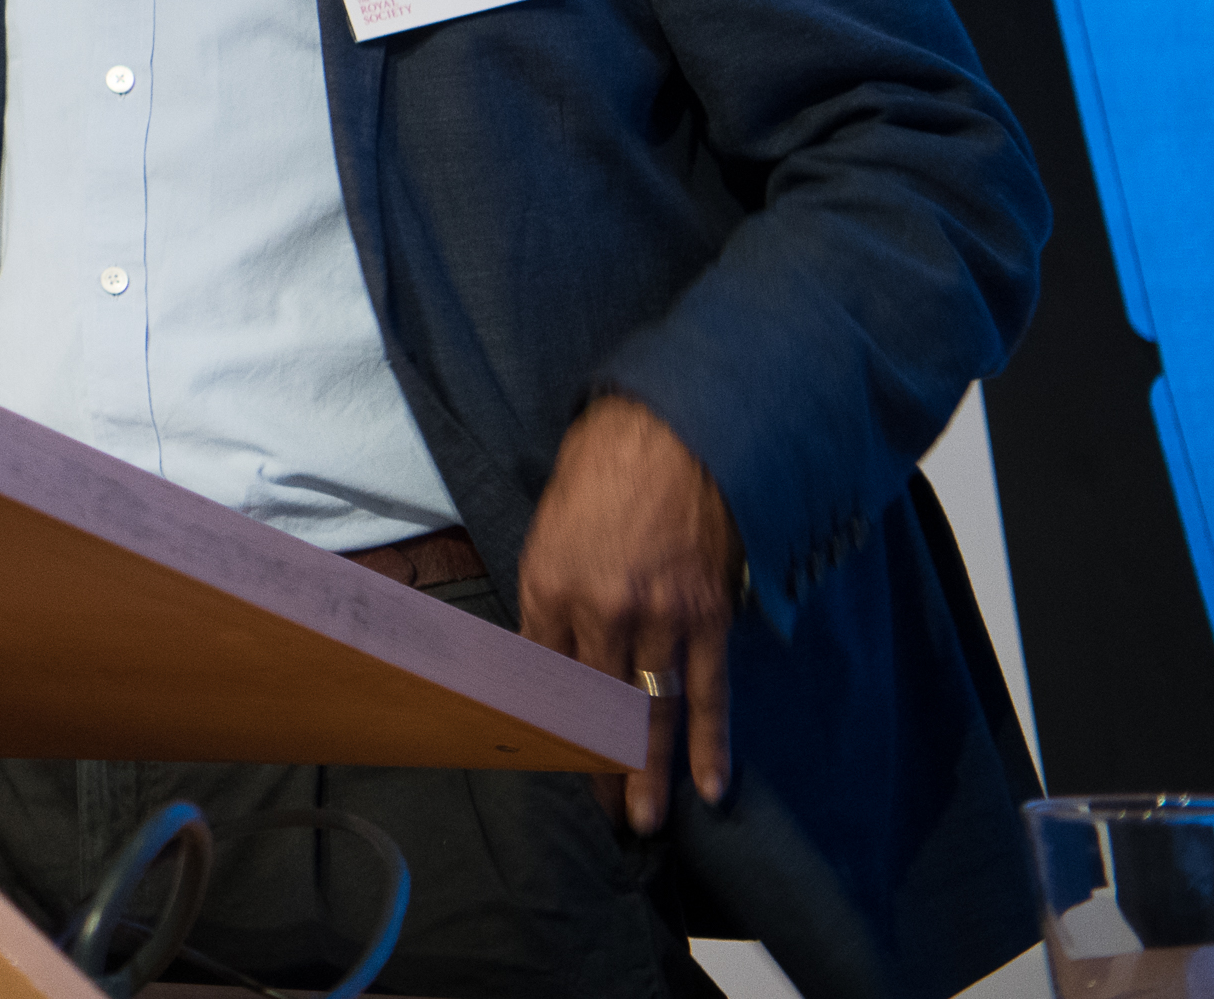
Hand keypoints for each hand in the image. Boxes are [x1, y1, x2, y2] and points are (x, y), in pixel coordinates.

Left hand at [514, 393, 739, 829]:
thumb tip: (546, 648)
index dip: (547, 725)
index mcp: (548, 585)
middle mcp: (599, 609)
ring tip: (643, 822)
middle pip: (593, 706)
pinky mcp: (708, 614)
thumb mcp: (552, 526)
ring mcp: (658, 615)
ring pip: (650, 710)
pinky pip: (710, 690)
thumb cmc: (603, 467)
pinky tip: (709, 785)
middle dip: (596, 766)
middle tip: (602, 818)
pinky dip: (710, 741)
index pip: (541, 675)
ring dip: (647, 772)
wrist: (673, 429)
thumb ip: (551, 592)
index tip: (551, 763)